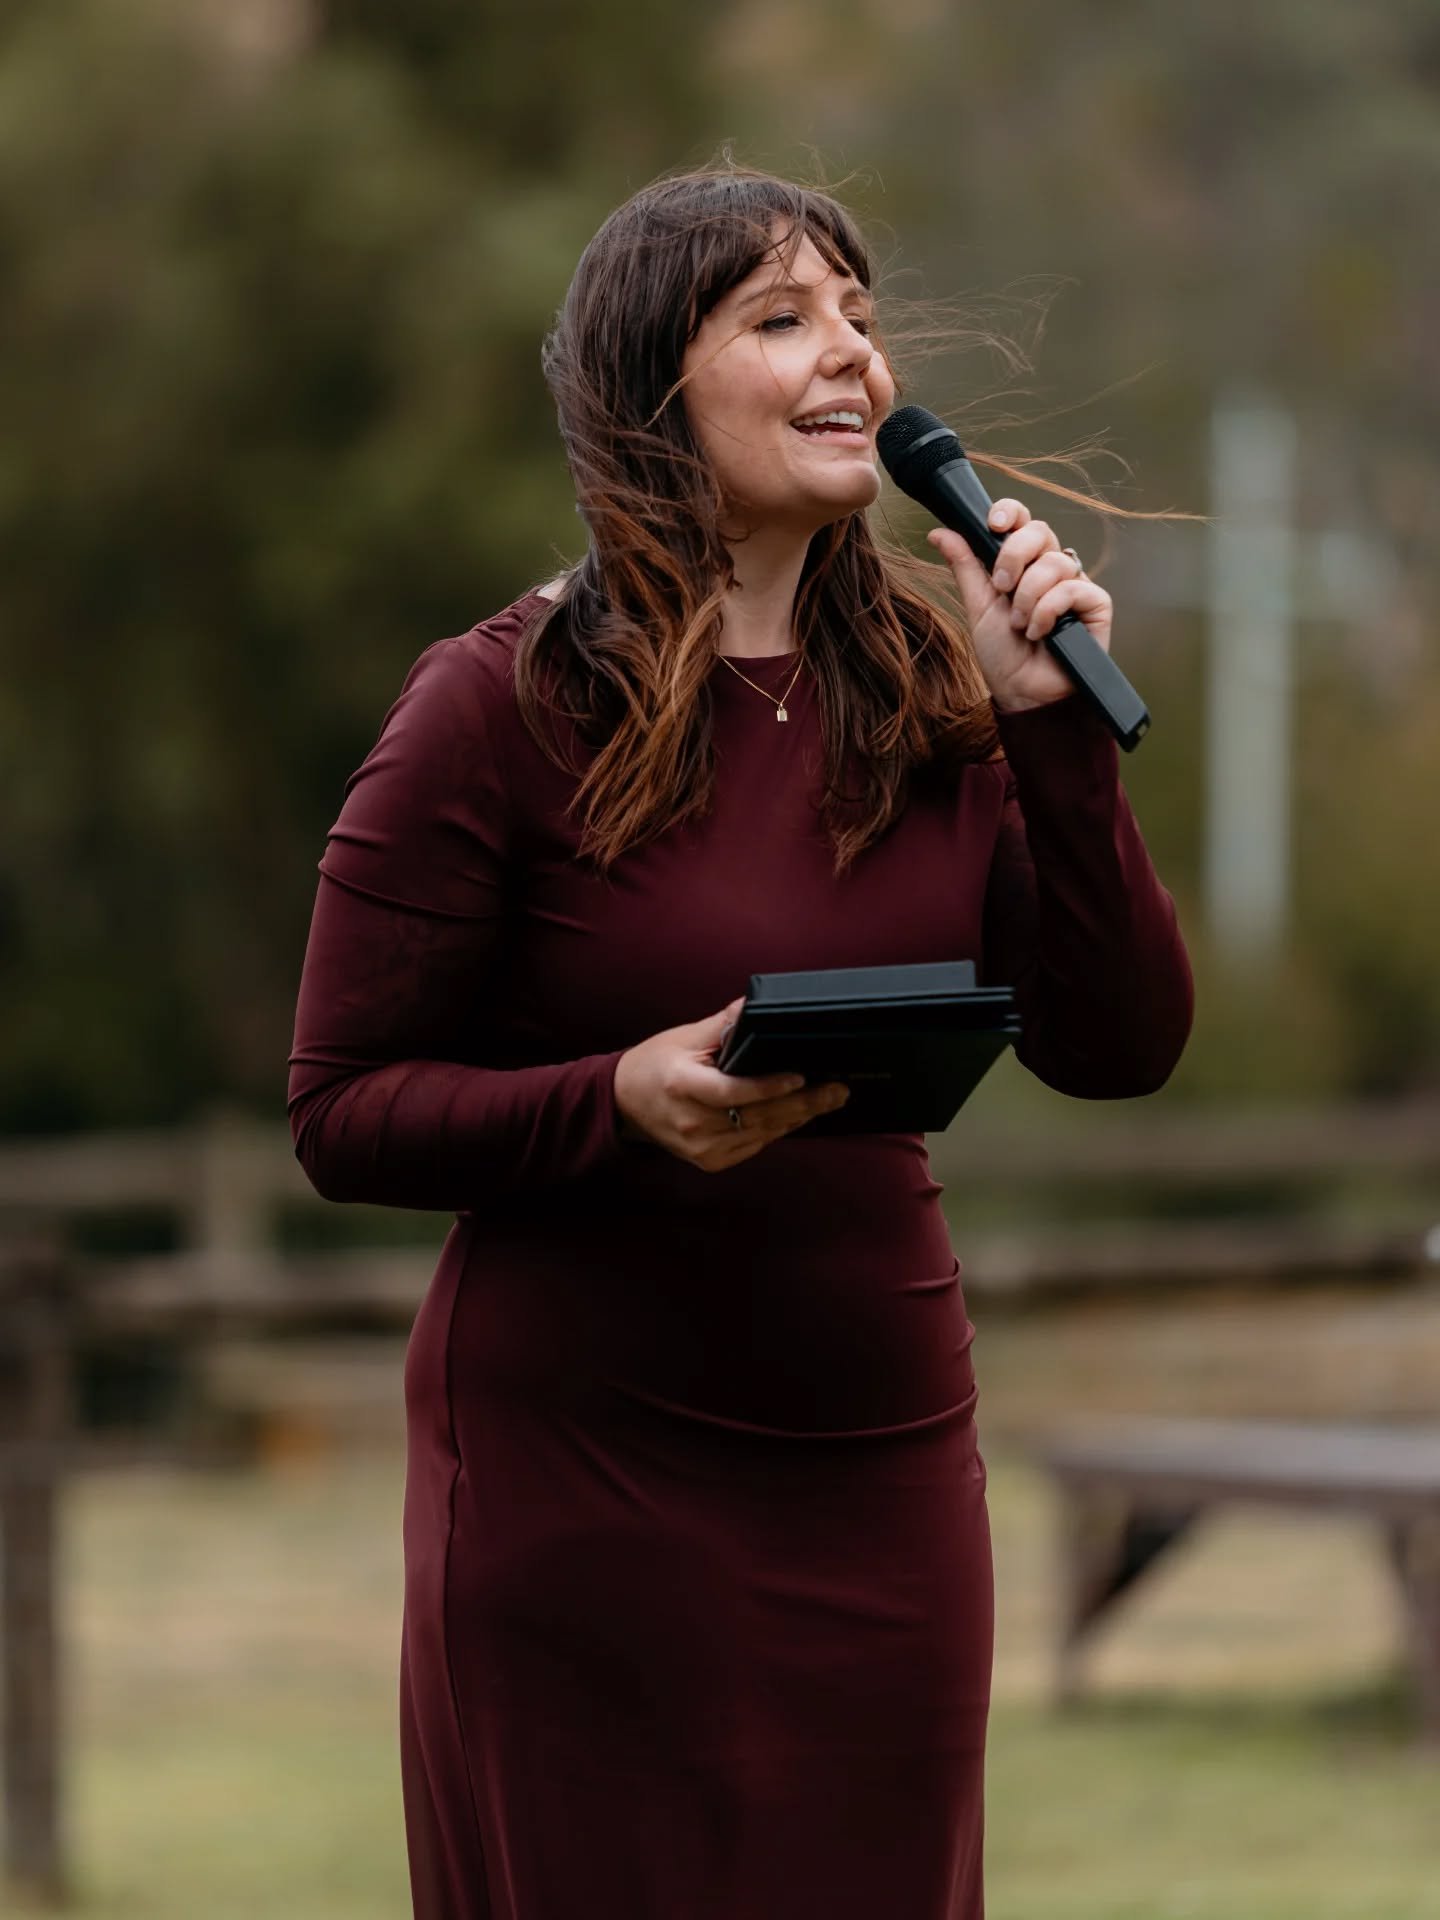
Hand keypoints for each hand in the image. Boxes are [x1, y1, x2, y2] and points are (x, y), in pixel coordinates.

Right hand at [614, 998, 849, 1170]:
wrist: (624, 1102)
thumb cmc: (656, 1063)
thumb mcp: (685, 1036)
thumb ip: (724, 1023)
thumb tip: (756, 1003)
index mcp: (681, 1085)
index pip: (731, 1091)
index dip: (768, 1087)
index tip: (800, 1077)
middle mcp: (692, 1122)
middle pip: (756, 1116)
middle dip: (803, 1104)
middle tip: (837, 1091)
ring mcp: (701, 1147)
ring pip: (761, 1134)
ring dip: (797, 1117)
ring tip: (828, 1099)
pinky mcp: (709, 1161)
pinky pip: (754, 1146)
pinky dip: (777, 1130)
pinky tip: (798, 1114)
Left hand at [927, 500, 1113, 712]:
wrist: (1022, 693)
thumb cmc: (1003, 654)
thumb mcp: (978, 606)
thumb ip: (965, 567)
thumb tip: (939, 532)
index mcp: (1023, 563)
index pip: (1023, 521)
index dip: (1010, 512)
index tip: (992, 525)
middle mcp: (1051, 568)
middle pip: (1040, 531)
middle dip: (1013, 556)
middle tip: (1001, 589)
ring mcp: (1075, 584)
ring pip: (1054, 562)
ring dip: (1028, 596)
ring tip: (1019, 625)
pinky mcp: (1096, 605)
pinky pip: (1073, 588)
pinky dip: (1048, 611)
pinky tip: (1040, 633)